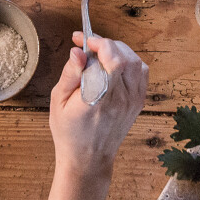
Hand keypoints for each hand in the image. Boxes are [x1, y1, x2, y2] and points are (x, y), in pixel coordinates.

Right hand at [29, 35, 146, 199]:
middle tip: (89, 45)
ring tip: (101, 53)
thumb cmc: (68, 131)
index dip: (97, 43)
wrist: (88, 159)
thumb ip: (69, 74)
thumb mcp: (57, 102)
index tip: (82, 39)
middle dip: (106, 44)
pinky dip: (130, 62)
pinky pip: (142, 73)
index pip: (110, 59)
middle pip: (124, 57)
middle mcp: (120, 99)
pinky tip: (115, 64)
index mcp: (97, 98)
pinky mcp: (138, 103)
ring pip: (136, 62)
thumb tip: (77, 51)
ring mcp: (133, 101)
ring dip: (119, 50)